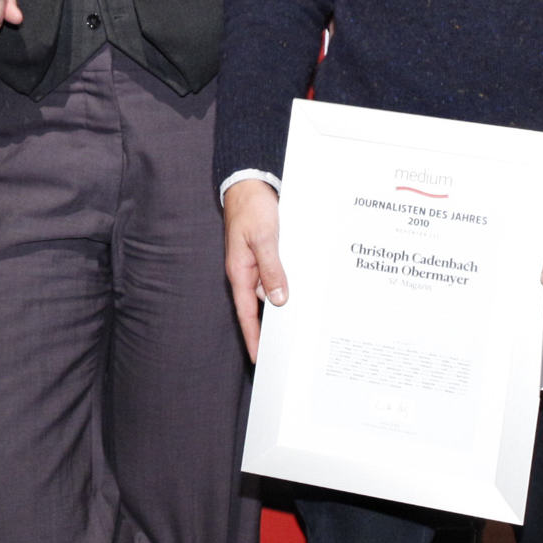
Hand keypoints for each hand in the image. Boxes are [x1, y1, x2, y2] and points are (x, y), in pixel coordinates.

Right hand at [221, 179, 287, 359]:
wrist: (250, 184)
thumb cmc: (251, 208)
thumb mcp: (264, 239)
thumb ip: (271, 269)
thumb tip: (278, 299)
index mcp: (240, 272)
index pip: (247, 313)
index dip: (253, 337)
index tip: (259, 358)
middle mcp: (247, 272)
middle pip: (261, 306)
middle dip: (272, 327)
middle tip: (287, 350)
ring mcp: (256, 264)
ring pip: (273, 290)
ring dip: (285, 302)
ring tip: (302, 323)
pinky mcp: (266, 254)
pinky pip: (278, 274)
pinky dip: (287, 283)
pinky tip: (302, 288)